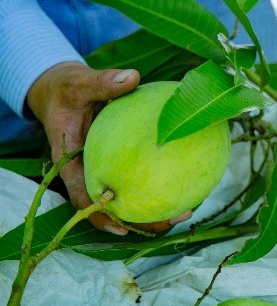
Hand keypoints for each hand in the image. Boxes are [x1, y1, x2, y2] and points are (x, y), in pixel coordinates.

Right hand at [26, 62, 191, 233]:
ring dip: (153, 207)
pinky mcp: (117, 159)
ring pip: (128, 192)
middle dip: (139, 219)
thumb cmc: (67, 89)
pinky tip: (184, 179)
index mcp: (70, 160)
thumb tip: (132, 77)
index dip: (101, 214)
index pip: (82, 195)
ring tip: (185, 211)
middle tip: (170, 222)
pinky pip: (137, 173)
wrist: (63, 89)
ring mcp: (103, 166)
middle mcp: (88, 169)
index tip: (122, 228)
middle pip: (112, 203)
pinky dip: (157, 179)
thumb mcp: (80, 83)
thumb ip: (103, 82)